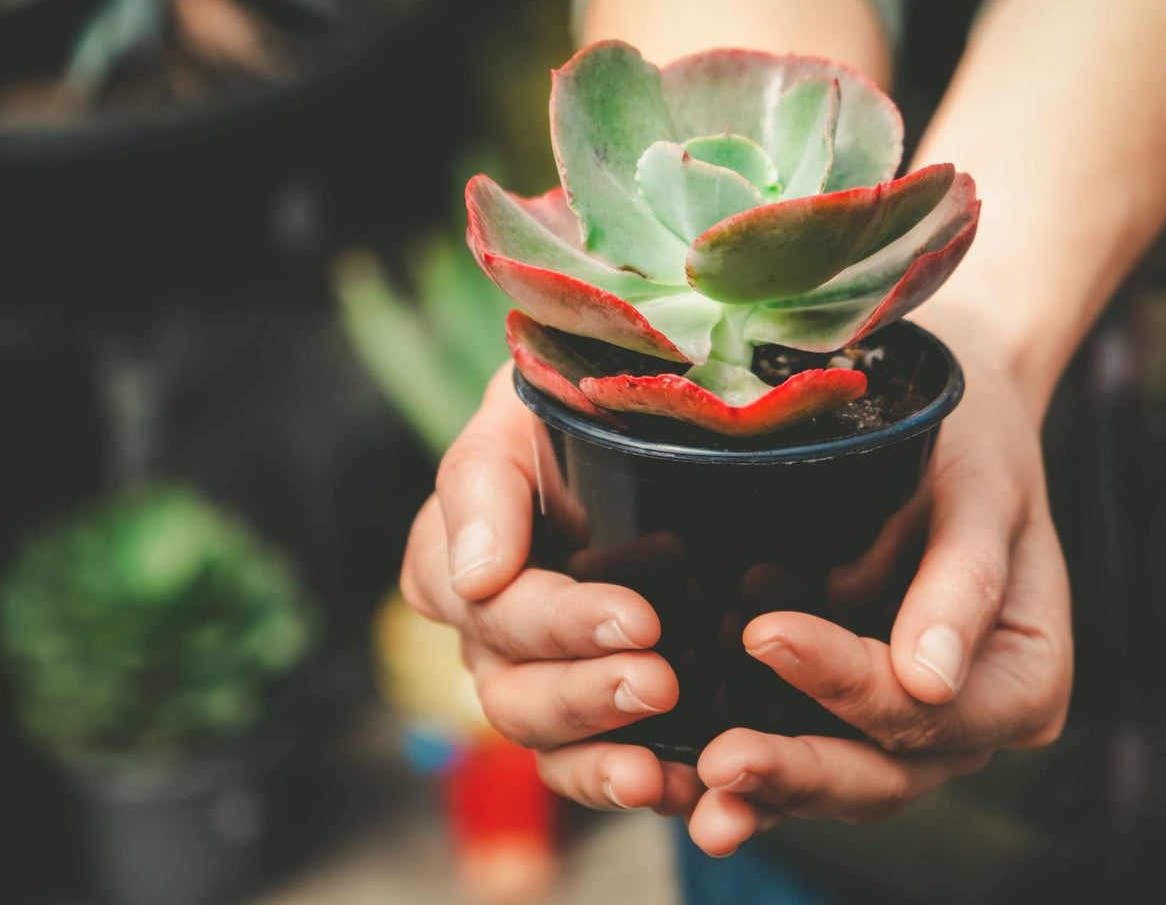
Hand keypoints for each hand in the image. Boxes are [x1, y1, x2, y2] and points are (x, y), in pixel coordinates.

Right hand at [400, 365, 706, 815]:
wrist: (633, 421)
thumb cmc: (570, 407)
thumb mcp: (520, 411)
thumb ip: (486, 478)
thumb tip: (478, 572)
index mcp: (454, 555)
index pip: (490, 604)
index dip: (556, 622)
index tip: (635, 618)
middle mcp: (487, 631)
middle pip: (514, 689)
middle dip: (585, 694)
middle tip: (660, 681)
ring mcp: (537, 678)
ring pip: (546, 742)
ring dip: (600, 757)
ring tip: (657, 770)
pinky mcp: (593, 712)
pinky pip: (593, 768)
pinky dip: (629, 786)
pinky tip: (679, 790)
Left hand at [684, 319, 1073, 854]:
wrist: (952, 424)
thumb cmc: (974, 442)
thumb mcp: (983, 489)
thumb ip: (965, 580)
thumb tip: (929, 680)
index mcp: (1024, 680)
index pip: (929, 708)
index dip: (848, 684)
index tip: (767, 633)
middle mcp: (972, 722)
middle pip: (886, 773)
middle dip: (798, 772)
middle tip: (719, 762)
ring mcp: (913, 729)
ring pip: (840, 781)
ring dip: (766, 792)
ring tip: (694, 795)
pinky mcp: (854, 713)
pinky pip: (806, 751)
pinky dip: (755, 775)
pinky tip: (688, 779)